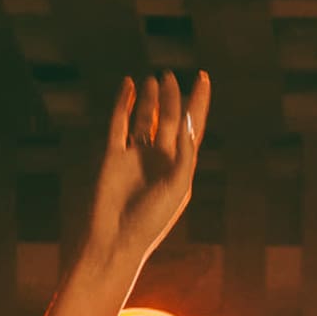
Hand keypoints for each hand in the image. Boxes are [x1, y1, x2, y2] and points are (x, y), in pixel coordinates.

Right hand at [85, 72, 210, 268]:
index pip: (193, 128)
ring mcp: (136, 156)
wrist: (116, 238)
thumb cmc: (151, 220)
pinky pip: (119, 122)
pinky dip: (124, 103)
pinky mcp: (113, 155)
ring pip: (144, 119)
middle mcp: (159, 160)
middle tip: (169, 77)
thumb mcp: (177, 187)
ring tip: (154, 80)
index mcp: (180, 168)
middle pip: (168, 120)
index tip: (203, 77)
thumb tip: (188, 121)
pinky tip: (128, 86)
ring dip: (150, 99)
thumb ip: (185, 153)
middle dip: (171, 98)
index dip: (199, 102)